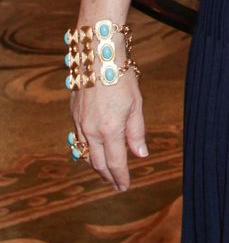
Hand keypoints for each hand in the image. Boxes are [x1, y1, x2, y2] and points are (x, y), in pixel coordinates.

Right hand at [70, 73, 148, 190]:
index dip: (121, 177)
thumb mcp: (136, 104)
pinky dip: (86, 150)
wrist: (97, 55)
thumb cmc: (121, 76)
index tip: (125, 187)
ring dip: (96, 166)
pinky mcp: (73, 114)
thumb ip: (136, 132)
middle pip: (98, 163)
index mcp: (110, 130)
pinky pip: (78, 139)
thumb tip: (140, 154)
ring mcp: (79, 123)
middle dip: (108, 177)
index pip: (116, 163)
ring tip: (105, 173)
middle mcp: (91, 130)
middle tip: (116, 185)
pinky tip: (92, 151)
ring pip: (86, 153)